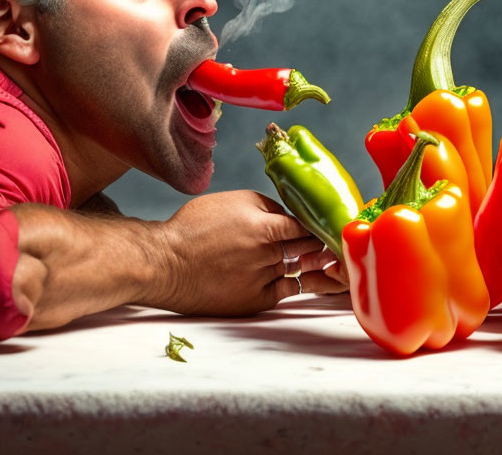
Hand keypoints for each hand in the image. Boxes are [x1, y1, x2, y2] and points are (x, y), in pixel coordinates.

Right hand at [155, 190, 346, 315]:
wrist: (165, 264)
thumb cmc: (193, 229)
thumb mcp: (233, 201)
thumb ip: (268, 206)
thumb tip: (291, 216)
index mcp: (264, 227)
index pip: (306, 226)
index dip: (320, 224)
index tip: (329, 224)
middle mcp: (267, 255)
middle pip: (307, 249)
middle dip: (322, 244)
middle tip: (336, 241)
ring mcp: (262, 280)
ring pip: (299, 271)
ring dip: (317, 266)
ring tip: (335, 262)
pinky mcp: (254, 301)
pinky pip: (285, 291)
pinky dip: (299, 284)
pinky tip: (315, 281)